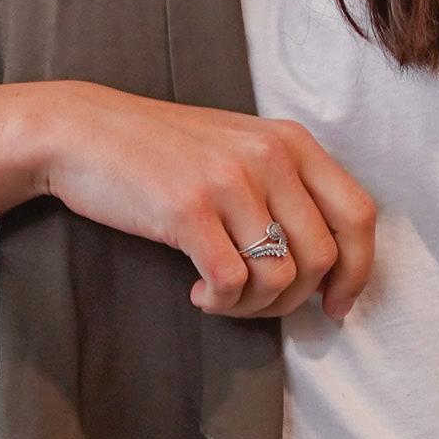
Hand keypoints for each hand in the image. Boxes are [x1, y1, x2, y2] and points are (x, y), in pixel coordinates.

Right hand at [18, 81, 379, 322]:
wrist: (80, 131)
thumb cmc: (159, 150)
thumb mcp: (237, 147)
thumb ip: (284, 188)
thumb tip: (326, 265)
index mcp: (291, 140)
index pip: (358, 215)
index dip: (358, 272)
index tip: (335, 305)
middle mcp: (269, 156)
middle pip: (323, 257)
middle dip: (295, 299)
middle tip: (257, 305)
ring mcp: (230, 181)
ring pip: (280, 278)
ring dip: (254, 306)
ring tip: (221, 296)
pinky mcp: (189, 210)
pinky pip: (233, 283)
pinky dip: (220, 302)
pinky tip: (198, 292)